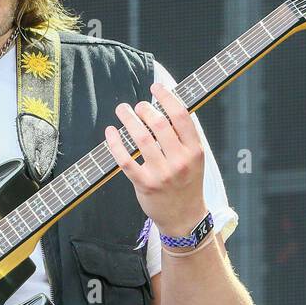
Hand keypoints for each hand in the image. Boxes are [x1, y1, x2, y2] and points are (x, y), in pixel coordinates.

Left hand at [104, 82, 206, 238]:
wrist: (184, 218)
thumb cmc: (187, 184)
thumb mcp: (195, 159)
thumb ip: (183, 137)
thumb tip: (165, 107)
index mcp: (194, 151)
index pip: (181, 116)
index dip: (167, 97)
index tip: (156, 87)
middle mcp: (179, 161)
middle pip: (159, 124)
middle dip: (144, 108)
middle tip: (137, 105)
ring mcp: (161, 174)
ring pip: (141, 138)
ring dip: (128, 119)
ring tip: (122, 110)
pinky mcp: (144, 184)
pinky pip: (125, 159)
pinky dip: (115, 143)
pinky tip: (111, 132)